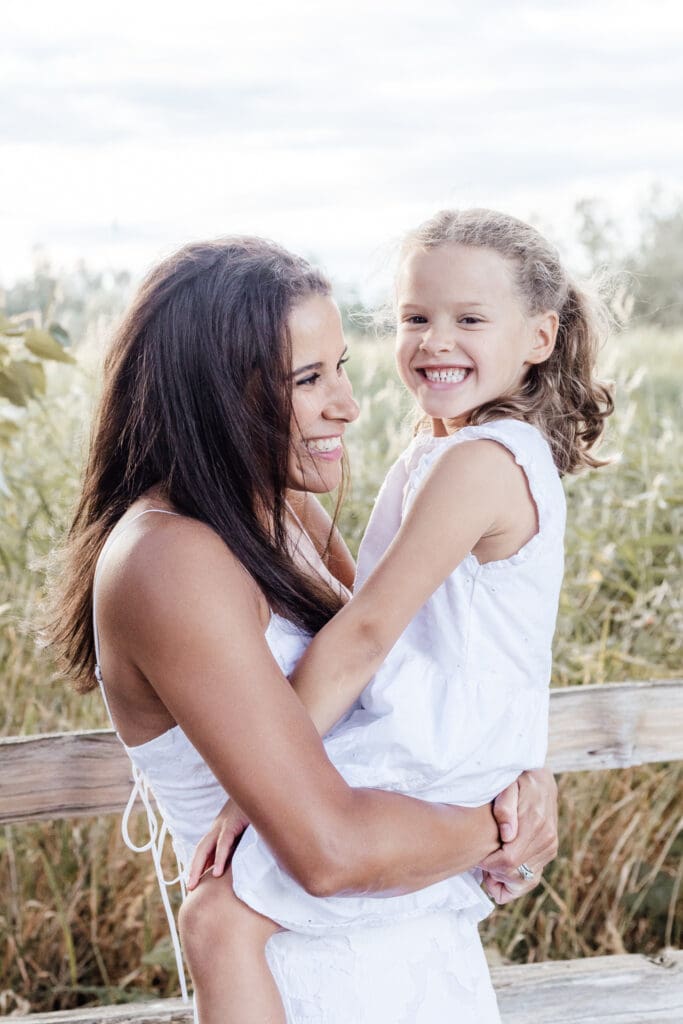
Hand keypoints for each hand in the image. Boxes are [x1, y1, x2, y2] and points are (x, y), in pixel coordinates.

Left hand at [186, 799, 250, 890]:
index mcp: (222, 828)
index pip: (206, 848)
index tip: (194, 882)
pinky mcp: (233, 822)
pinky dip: (219, 857)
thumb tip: (247, 858)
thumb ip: (244, 839)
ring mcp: (224, 824)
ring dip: (197, 866)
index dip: (199, 864)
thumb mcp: (250, 824)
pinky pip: (223, 842)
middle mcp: (219, 826)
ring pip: (206, 847)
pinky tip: (217, 872)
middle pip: (201, 849)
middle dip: (193, 868)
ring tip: (193, 884)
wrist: (260, 786)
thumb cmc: (257, 805)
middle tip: (190, 887)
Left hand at [479, 767, 557, 904]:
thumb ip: (505, 807)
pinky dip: (515, 883)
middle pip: (515, 873)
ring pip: (524, 880)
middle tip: (479, 861)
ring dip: (503, 879)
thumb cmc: (516, 780)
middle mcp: (546, 839)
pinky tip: (498, 875)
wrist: (539, 779)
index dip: (488, 863)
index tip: (476, 856)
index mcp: (534, 824)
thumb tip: (508, 835)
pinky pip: (532, 879)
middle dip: (494, 873)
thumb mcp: (506, 785)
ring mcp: (549, 847)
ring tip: (487, 867)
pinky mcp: (549, 851)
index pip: (509, 860)